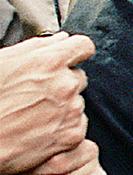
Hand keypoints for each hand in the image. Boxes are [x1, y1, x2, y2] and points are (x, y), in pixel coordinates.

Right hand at [0, 33, 94, 174]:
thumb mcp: (4, 62)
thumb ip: (37, 47)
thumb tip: (60, 39)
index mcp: (49, 62)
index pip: (82, 46)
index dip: (75, 52)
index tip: (69, 58)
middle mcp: (65, 85)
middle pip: (78, 77)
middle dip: (63, 82)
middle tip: (37, 93)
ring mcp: (71, 111)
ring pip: (77, 102)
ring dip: (63, 106)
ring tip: (33, 113)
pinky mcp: (72, 135)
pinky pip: (78, 125)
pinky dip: (64, 127)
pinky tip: (39, 129)